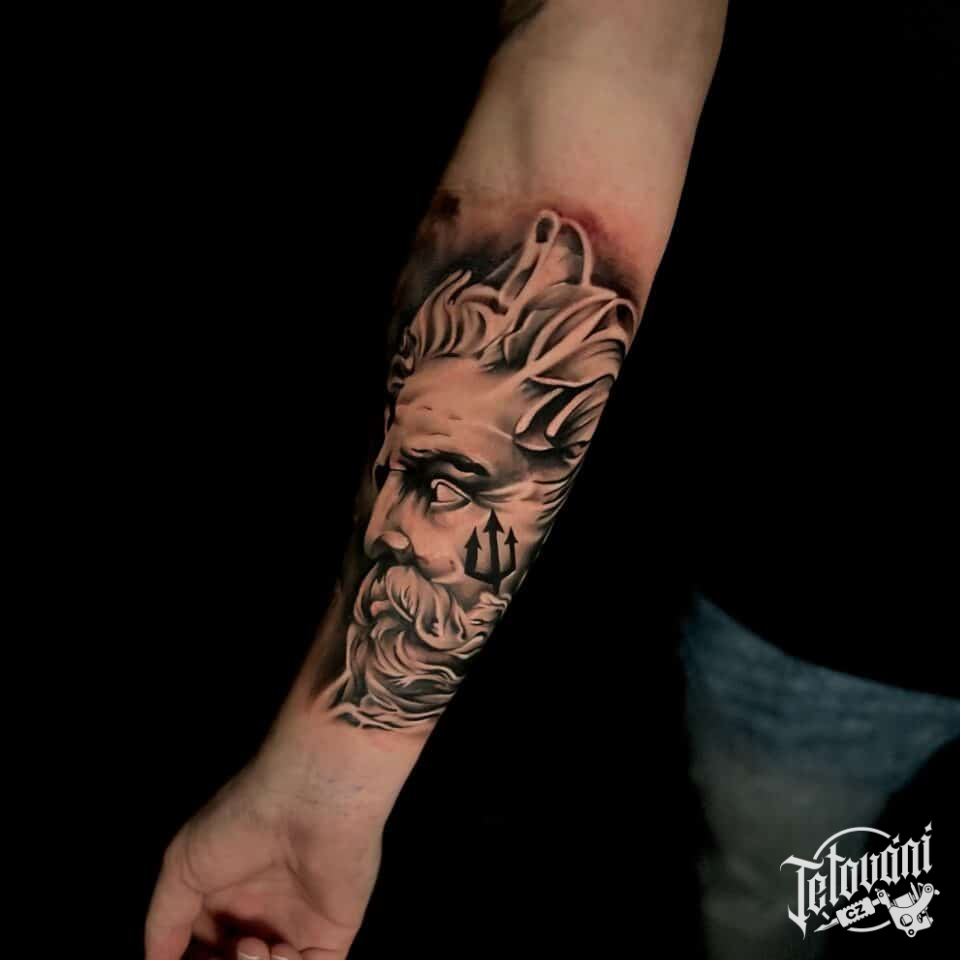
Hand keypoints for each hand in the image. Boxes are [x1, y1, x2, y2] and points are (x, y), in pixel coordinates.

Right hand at [145, 755, 383, 959]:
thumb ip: (166, 921)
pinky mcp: (332, 934)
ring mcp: (297, 927)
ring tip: (251, 946)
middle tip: (227, 952)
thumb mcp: (184, 864)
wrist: (309, 800)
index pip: (204, 951)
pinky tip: (280, 951)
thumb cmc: (241, 822)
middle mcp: (260, 916)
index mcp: (226, 898)